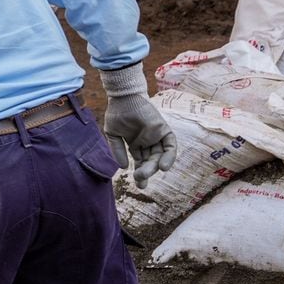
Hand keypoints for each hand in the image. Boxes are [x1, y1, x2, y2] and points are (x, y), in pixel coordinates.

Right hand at [100, 64, 178, 187]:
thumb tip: (122, 167)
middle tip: (139, 180)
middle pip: (150, 161)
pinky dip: (169, 156)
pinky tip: (163, 166)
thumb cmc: (117, 113)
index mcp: (136, 144)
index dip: (141, 174)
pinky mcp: (164, 130)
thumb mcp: (112, 134)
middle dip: (146, 172)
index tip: (139, 185)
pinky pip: (171, 146)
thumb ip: (117, 150)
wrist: (124, 98)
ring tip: (145, 173)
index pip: (141, 162)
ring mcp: (156, 137)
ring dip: (155, 167)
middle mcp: (148, 142)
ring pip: (160, 156)